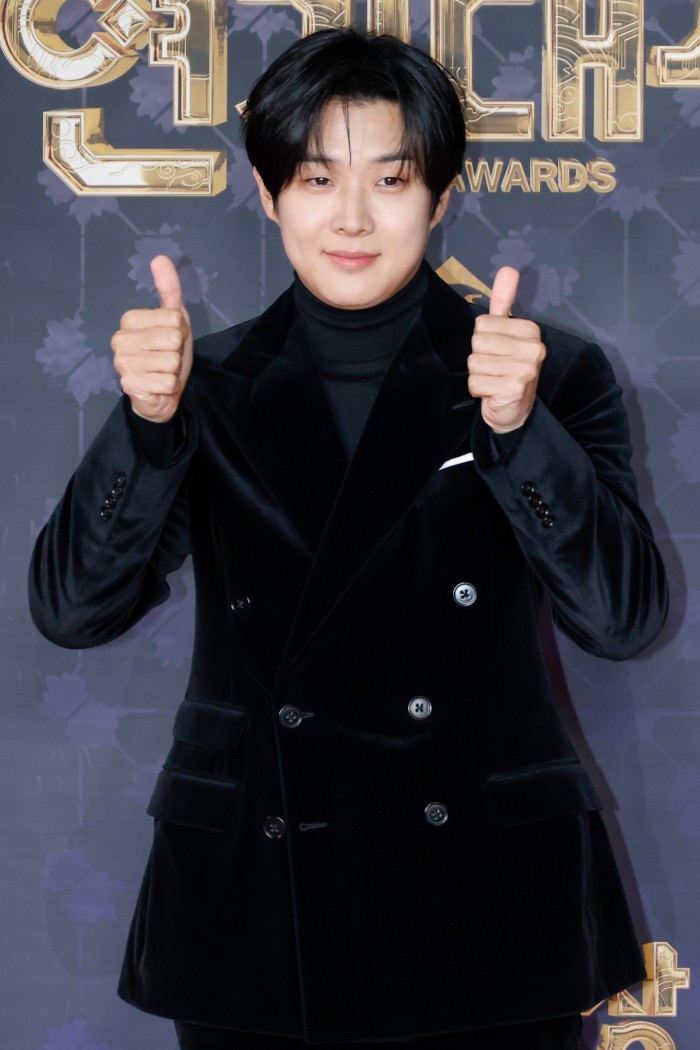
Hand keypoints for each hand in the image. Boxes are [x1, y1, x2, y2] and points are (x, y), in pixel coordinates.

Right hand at [111, 255, 192, 422]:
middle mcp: (120, 339)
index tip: (170, 340)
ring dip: (173, 370)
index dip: (180, 331)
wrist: (161, 392)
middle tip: (167, 357)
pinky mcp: (129, 386)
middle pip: (173, 338)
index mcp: (129, 320)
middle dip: (177, 350)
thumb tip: (160, 258)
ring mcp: (122, 364)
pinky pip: (167, 382)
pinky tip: (158, 385)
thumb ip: (168, 289)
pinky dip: (169, 386)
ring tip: (162, 371)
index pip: (174, 318)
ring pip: (171, 361)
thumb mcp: (174, 319)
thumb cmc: (166, 352)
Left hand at [467, 266, 544, 433]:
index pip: (482, 324)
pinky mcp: (514, 388)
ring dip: (478, 375)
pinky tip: (493, 392)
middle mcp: (533, 348)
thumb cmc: (506, 368)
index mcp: (530, 330)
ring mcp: (526, 369)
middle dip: (479, 358)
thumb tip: (508, 268)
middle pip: (477, 343)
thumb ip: (504, 302)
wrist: (514, 409)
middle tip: (495, 368)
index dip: (482, 341)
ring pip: (474, 363)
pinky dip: (478, 390)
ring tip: (494, 380)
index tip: (497, 352)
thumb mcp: (505, 332)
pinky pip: (475, 382)